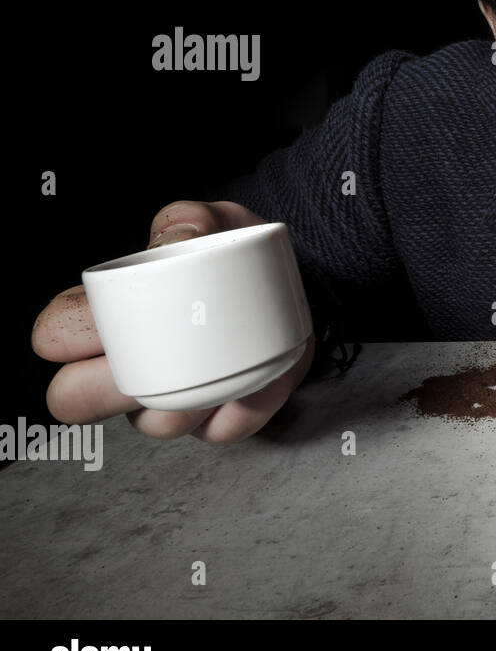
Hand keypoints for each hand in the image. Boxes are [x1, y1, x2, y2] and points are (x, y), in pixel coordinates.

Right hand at [31, 200, 314, 443]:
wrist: (286, 285)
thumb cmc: (233, 254)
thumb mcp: (215, 224)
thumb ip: (189, 220)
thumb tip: (176, 240)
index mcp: (108, 320)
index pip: (54, 336)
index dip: (65, 335)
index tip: (101, 320)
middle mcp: (129, 370)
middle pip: (75, 400)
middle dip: (101, 388)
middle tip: (153, 355)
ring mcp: (171, 404)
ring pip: (156, 424)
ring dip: (185, 400)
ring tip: (224, 358)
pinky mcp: (221, 420)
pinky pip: (221, 430)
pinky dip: (243, 408)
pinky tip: (258, 381)